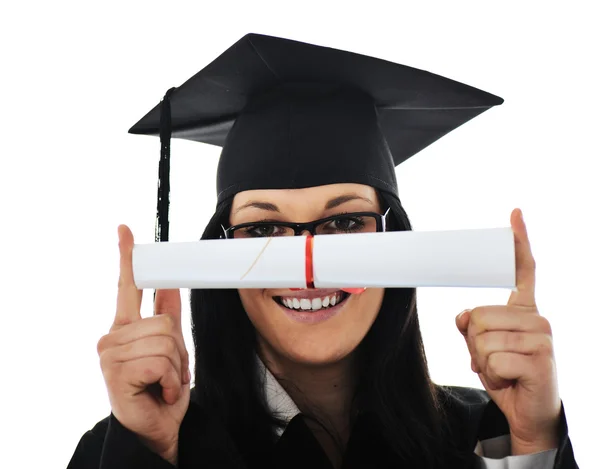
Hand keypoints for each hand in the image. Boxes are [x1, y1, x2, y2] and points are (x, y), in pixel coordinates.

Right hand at [97, 225, 189, 463]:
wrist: (157, 427)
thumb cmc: (160, 388)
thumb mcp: (170, 348)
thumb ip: (167, 316)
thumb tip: (171, 283)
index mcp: (124, 328)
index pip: (127, 287)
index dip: (127, 257)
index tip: (126, 231)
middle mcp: (112, 337)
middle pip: (164, 321)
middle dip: (178, 350)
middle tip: (169, 373)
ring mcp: (110, 355)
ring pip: (166, 341)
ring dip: (177, 367)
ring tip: (165, 384)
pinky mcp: (117, 372)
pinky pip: (162, 362)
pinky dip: (172, 381)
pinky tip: (160, 393)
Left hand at [455, 209, 560, 454]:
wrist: (529, 413)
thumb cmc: (507, 375)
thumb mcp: (482, 348)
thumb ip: (471, 327)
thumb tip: (462, 315)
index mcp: (524, 310)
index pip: (523, 270)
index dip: (518, 242)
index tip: (514, 214)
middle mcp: (537, 318)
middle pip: (478, 314)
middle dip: (474, 343)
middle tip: (495, 360)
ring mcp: (542, 336)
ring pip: (481, 337)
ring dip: (482, 360)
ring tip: (503, 370)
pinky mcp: (540, 358)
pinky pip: (492, 358)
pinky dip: (492, 374)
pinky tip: (511, 380)